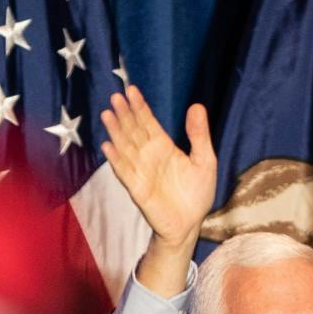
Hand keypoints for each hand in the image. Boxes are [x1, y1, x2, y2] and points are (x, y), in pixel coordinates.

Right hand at [99, 87, 216, 294]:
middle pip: (133, 130)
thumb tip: (197, 105)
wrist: (190, 224)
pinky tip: (107, 146)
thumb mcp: (205, 160)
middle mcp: (148, 155)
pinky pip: (124, 171)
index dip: (140, 107)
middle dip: (125, 114)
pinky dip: (116, 159)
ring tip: (107, 114)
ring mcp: (140, 171)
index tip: (131, 90)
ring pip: (125, 147)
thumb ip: (199, 135)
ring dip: (116, 132)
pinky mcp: (137, 188)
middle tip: (116, 96)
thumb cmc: (197, 193)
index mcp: (163, 146)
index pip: (148, 122)